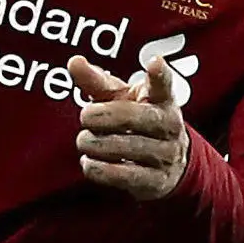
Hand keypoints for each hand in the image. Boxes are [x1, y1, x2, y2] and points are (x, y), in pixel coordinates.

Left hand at [69, 50, 190, 201]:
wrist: (167, 163)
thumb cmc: (136, 120)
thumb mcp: (119, 98)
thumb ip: (96, 81)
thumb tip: (74, 62)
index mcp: (162, 99)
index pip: (163, 85)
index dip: (159, 74)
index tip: (154, 62)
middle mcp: (169, 125)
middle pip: (131, 117)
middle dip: (100, 116)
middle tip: (85, 116)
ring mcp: (166, 154)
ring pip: (123, 147)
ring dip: (94, 144)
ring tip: (85, 141)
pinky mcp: (156, 181)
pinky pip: (121, 175)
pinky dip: (98, 168)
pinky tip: (89, 162)